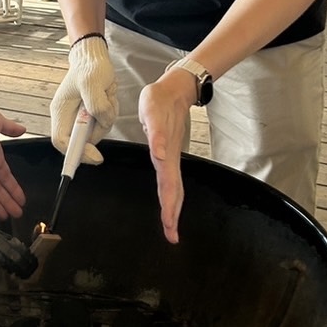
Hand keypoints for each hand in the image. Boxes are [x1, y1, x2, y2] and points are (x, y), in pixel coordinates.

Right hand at [49, 35, 117, 163]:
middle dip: (99, 128)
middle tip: (107, 107)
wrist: (94, 56)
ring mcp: (80, 117)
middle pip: (83, 140)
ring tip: (107, 95)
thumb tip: (101, 121)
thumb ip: (96, 105)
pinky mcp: (91, 114)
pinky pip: (104, 123)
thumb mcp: (92, 82)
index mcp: (61, 111)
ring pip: (97, 132)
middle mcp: (68, 117)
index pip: (62, 142)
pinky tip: (108, 96)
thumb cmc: (89, 66)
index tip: (96, 156)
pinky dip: (111, 111)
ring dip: (108, 116)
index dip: (77, 153)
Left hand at [138, 69, 195, 242]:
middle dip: (172, 213)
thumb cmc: (159, 102)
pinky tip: (170, 203)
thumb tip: (160, 156)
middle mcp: (168, 157)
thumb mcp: (153, 113)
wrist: (172, 91)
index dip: (169, 206)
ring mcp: (169, 154)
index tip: (169, 224)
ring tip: (171, 226)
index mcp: (163, 152)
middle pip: (172, 190)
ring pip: (173, 186)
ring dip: (172, 207)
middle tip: (172, 235)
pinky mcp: (167, 149)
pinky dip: (171, 190)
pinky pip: (170, 173)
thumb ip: (157, 135)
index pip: (167, 185)